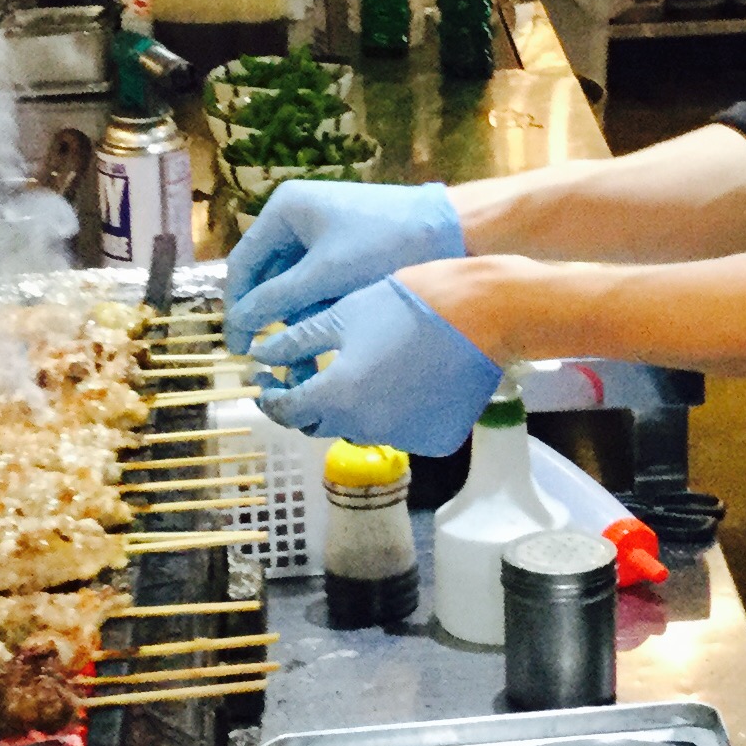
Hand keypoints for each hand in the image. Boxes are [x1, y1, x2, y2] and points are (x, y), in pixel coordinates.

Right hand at [225, 180, 463, 350]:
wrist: (451, 230)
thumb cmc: (382, 245)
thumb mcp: (324, 275)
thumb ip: (276, 299)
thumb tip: (238, 324)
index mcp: (285, 210)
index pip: (243, 263)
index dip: (237, 306)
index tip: (238, 346)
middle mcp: (298, 218)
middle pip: (269, 276)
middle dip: (273, 316)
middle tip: (272, 358)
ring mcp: (324, 232)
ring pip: (295, 284)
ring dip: (299, 316)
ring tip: (308, 350)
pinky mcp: (347, 248)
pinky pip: (320, 282)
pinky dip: (322, 307)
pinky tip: (331, 332)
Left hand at [250, 276, 503, 454]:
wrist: (483, 314)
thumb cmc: (407, 303)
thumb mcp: (343, 314)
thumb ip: (297, 342)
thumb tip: (262, 357)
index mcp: (337, 397)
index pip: (286, 409)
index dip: (270, 395)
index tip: (265, 380)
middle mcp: (365, 429)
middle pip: (321, 423)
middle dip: (308, 401)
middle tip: (307, 372)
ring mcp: (403, 439)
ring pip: (360, 429)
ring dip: (350, 407)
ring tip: (359, 369)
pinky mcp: (434, 441)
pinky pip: (400, 432)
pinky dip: (391, 413)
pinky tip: (400, 380)